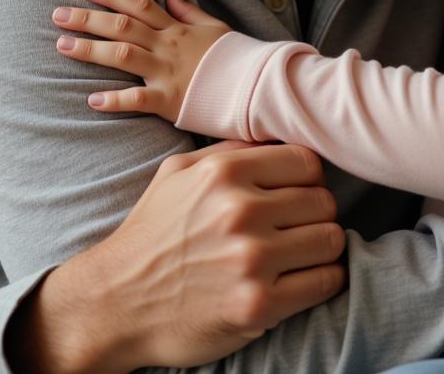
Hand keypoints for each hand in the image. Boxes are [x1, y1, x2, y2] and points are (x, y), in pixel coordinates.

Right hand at [7, 141, 346, 372]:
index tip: (299, 193)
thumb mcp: (178, 172)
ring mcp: (251, 259)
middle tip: (299, 226)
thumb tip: (276, 138)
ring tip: (303, 253)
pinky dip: (323, 280)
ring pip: (330, 239)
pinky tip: (304, 278)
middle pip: (322, 200)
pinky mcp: (257, 305)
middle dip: (316, 213)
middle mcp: (241, 211)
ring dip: (322, 247)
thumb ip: (229, 151)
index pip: (306, 162)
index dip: (309, 178)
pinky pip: (324, 282)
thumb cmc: (152, 233)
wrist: (114, 302)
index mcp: (224, 173)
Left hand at [53, 0, 229, 122]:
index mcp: (177, 29)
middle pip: (123, 26)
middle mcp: (168, 46)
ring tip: (62, 46)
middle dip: (89, 19)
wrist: (257, 85)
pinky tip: (92, 99)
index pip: (140, 5)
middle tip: (58, 15)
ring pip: (123, 55)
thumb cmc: (236, 57)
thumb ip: (189, 11)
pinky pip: (137, 99)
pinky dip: (114, 99)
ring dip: (91, 50)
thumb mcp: (215, 26)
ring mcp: (167, 72)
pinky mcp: (170, 100)